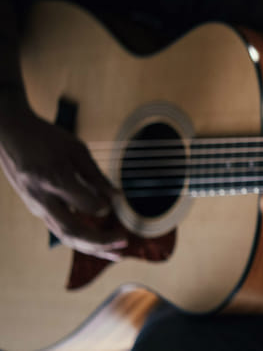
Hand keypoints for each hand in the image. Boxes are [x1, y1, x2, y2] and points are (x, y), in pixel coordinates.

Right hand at [0, 104, 126, 260]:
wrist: (9, 134)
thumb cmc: (46, 138)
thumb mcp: (76, 149)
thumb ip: (96, 176)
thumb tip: (118, 198)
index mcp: (54, 179)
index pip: (84, 204)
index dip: (103, 206)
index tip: (115, 201)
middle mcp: (43, 198)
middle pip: (72, 231)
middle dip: (100, 242)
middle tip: (125, 243)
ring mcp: (37, 206)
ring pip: (65, 236)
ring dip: (93, 248)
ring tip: (117, 254)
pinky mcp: (37, 209)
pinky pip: (60, 229)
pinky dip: (82, 239)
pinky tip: (100, 245)